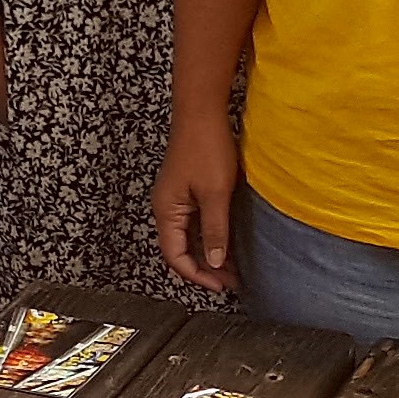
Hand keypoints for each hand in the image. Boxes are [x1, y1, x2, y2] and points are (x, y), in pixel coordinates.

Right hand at [152, 118, 242, 296]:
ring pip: (188, 237)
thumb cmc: (204, 146)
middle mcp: (166, 208)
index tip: (220, 286)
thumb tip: (214, 261)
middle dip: (205, 268)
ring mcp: (175, 199)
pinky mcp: (186, 190)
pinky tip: (227, 240)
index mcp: (166, 212)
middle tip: (231, 281)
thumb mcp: (215, 194)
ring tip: (232, 266)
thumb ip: (215, 231)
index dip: (197, 276)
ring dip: (208, 253)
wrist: (201, 111)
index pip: (176, 257)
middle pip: (180, 250)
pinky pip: (194, 222)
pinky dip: (209, 236)